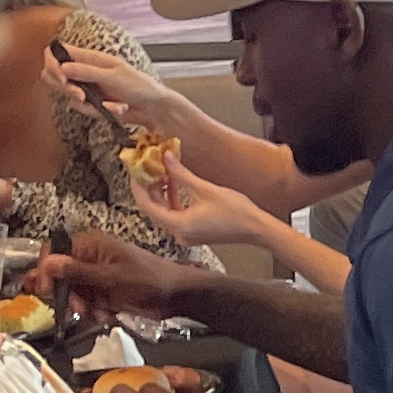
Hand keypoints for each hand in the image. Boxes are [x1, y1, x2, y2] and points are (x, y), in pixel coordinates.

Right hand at [29, 228, 206, 317]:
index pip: (53, 251)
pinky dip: (94, 311)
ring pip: (73, 292)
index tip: (46, 289)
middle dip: (68, 295)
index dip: (45, 270)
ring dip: (82, 306)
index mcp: (91, 244)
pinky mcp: (104, 291)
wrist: (177, 297)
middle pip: (60, 275)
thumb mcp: (111, 278)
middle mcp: (90, 257)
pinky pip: (87, 302)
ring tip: (99, 313)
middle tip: (80, 309)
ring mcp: (97, 275)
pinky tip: (108, 315)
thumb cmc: (150, 281)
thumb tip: (48, 263)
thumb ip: (78, 272)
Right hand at [52, 51, 199, 138]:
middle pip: (53, 76)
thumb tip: (63, 67)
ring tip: (108, 104)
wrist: (153, 107)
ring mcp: (85, 87)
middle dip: (65, 88)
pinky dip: (99, 111)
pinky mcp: (90, 103)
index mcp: (87, 57)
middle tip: (81, 95)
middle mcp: (82, 70)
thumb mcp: (114, 76)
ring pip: (67, 96)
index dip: (52, 63)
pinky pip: (82, 109)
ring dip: (86, 103)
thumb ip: (88, 72)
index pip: (55, 52)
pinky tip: (117, 108)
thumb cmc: (139, 85)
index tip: (63, 78)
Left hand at [140, 164, 273, 255]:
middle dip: (150, 187)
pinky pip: (175, 215)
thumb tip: (165, 157)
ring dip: (162, 193)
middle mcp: (178, 233)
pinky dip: (173, 200)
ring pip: (164, 211)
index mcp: (178, 225)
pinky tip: (176, 185)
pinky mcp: (194, 232)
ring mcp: (186, 235)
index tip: (135, 170)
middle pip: (154, 208)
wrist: (256, 228)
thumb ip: (181, 174)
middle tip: (148, 167)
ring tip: (162, 173)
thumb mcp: (205, 189)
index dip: (138, 185)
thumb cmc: (236, 212)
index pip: (146, 204)